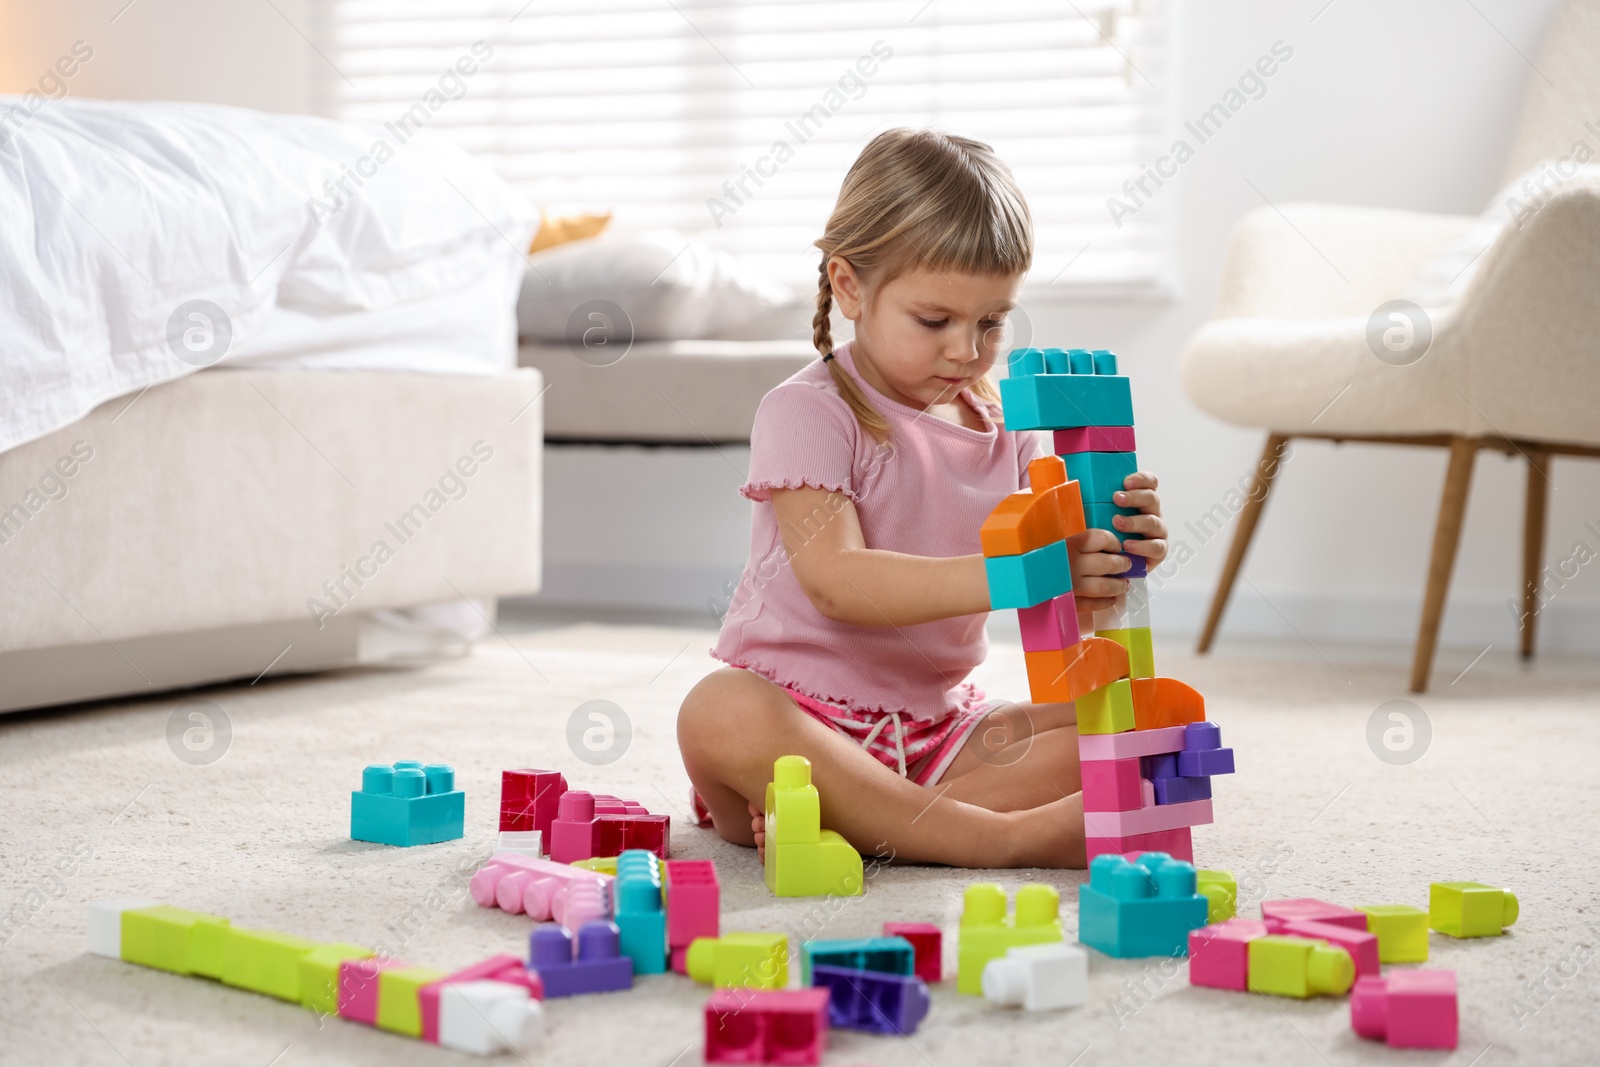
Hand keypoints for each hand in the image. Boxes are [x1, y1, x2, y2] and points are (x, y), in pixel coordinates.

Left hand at [1066, 471, 1166, 621]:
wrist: (1110, 566)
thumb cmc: (1103, 535)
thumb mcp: (1096, 514)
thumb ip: (1090, 499)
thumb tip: (1068, 483)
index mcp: (1140, 500)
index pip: (1149, 482)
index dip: (1141, 479)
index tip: (1126, 481)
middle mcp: (1151, 513)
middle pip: (1152, 499)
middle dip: (1135, 497)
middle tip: (1117, 499)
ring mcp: (1157, 532)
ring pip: (1154, 522)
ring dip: (1135, 521)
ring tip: (1117, 523)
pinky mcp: (1158, 551)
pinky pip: (1156, 547)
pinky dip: (1142, 546)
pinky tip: (1127, 546)